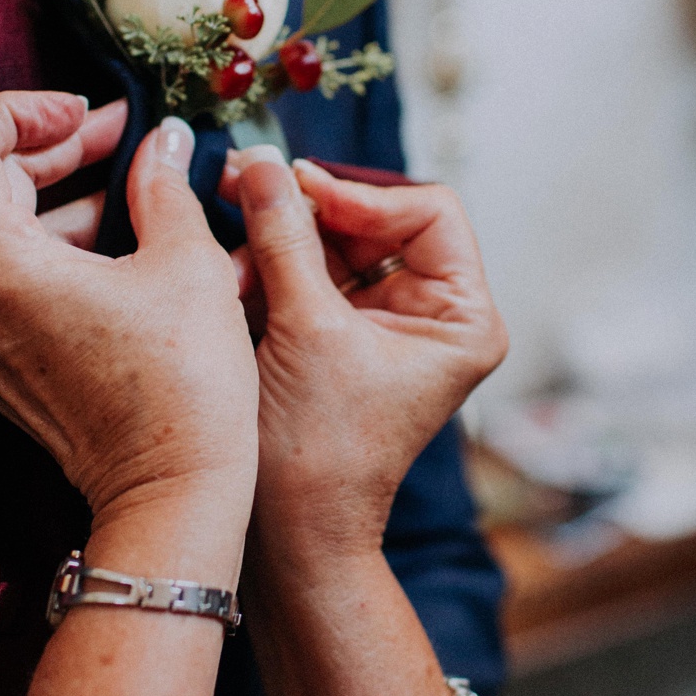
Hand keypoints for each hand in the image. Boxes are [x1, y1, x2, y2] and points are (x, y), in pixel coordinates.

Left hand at [0, 99, 256, 525]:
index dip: (20, 110)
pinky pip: (11, 284)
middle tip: (124, 137)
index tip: (85, 111)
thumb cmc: (185, 386)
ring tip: (141, 191)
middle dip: (52, 150)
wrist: (174, 493)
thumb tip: (164, 141)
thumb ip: (165, 186)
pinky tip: (125, 247)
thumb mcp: (189, 264)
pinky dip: (59, 250)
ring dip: (62, 200)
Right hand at [222, 151, 507, 571]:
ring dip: (279, 237)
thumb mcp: (304, 328)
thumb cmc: (317, 451)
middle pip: (377, 220)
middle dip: (307, 209)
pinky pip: (309, 275)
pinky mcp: (342, 338)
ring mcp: (389, 326)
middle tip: (242, 182)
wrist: (287, 536)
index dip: (360, 190)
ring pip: (336, 243)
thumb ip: (285, 235)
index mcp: (465, 317)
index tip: (295, 185)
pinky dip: (270, 266)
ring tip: (230, 246)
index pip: (429, 210)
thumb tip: (261, 159)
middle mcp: (437, 316)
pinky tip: (230, 269)